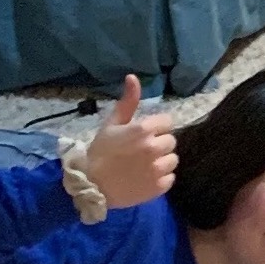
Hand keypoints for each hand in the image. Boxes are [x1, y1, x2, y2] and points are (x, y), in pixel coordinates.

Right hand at [82, 75, 176, 210]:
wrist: (92, 185)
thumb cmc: (100, 152)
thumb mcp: (111, 124)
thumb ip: (127, 102)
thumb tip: (134, 77)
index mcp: (144, 130)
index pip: (168, 122)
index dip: (156, 127)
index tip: (143, 134)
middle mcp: (154, 148)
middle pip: (171, 141)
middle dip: (159, 143)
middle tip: (141, 151)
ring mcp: (158, 169)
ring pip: (173, 159)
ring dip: (162, 161)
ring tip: (144, 165)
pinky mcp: (160, 186)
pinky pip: (171, 177)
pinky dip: (161, 178)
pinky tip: (145, 177)